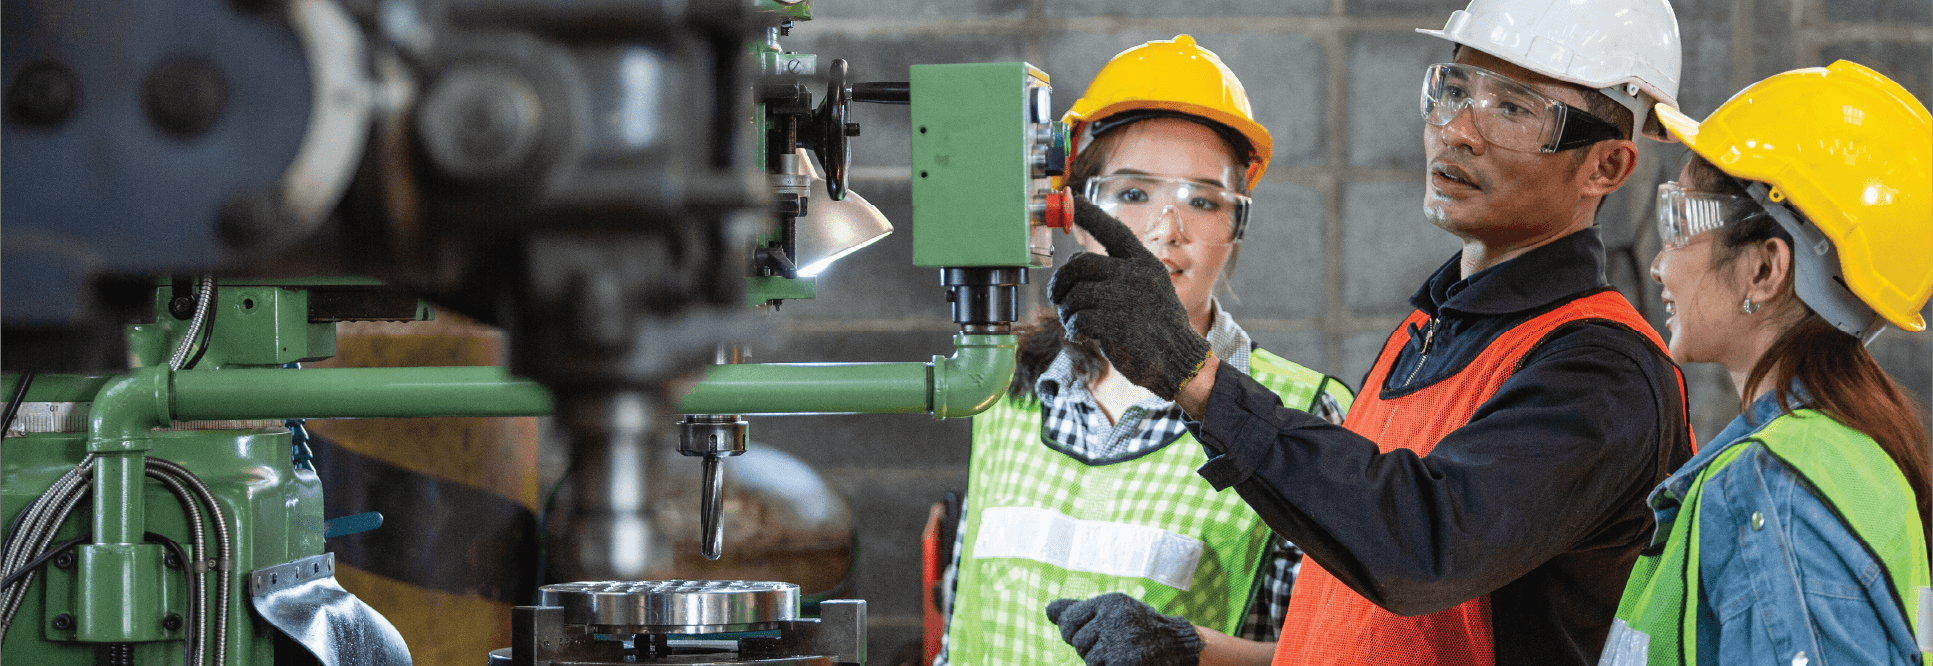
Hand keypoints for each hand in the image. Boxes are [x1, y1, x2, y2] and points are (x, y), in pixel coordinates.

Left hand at [1044, 593, 1202, 665]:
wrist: (1176, 644)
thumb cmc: (1138, 626)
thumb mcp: (1112, 611)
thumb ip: (1078, 611)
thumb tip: (1048, 609)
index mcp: (1109, 602)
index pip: (1068, 621)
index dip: (1072, 633)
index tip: (1089, 635)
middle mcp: (1114, 618)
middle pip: (1079, 643)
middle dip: (1091, 649)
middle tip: (1114, 644)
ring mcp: (1121, 641)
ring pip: (1090, 660)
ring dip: (1102, 661)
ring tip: (1122, 652)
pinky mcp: (1126, 662)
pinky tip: (1127, 661)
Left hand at [1048, 197, 1211, 399]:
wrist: (1179, 361)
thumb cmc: (1157, 326)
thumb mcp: (1149, 288)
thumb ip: (1120, 273)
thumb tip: (1076, 265)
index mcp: (1143, 262)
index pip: (1112, 229)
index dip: (1088, 213)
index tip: (1068, 197)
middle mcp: (1134, 274)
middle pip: (1080, 264)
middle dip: (1061, 281)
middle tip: (1056, 296)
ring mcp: (1125, 298)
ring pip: (1074, 294)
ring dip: (1067, 311)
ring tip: (1074, 323)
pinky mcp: (1115, 324)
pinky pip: (1077, 319)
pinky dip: (1073, 329)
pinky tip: (1082, 336)